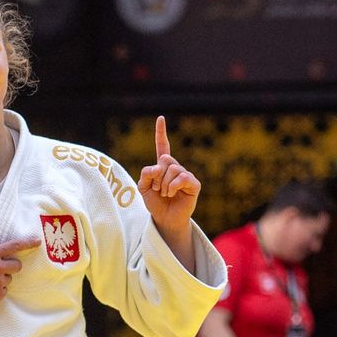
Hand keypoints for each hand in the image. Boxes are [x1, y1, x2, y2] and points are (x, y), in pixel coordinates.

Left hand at [138, 116, 199, 232]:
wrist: (164, 218)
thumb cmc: (154, 202)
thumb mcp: (143, 188)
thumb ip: (145, 175)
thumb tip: (157, 167)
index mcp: (162, 166)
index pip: (162, 146)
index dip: (160, 132)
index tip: (160, 118)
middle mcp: (175, 168)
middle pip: (165, 159)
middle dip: (157, 176)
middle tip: (157, 189)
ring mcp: (185, 175)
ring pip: (172, 169)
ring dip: (164, 184)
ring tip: (165, 194)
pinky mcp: (193, 184)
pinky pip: (182, 178)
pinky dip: (173, 186)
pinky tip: (172, 193)